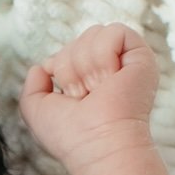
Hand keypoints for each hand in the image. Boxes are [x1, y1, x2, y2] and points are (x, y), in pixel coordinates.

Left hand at [20, 24, 158, 169]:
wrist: (98, 143)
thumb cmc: (71, 135)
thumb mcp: (37, 111)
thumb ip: (33, 87)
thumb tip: (41, 66)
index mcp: (90, 78)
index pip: (68, 49)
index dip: (60, 68)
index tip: (71, 97)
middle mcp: (110, 68)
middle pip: (78, 39)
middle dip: (71, 68)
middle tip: (85, 96)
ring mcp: (126, 61)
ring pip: (94, 33)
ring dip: (86, 66)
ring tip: (97, 90)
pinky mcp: (141, 56)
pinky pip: (114, 32)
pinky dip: (103, 56)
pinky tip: (109, 80)